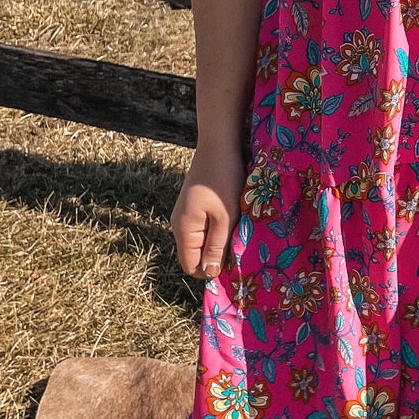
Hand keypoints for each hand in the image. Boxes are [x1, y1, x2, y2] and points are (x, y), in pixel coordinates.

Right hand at [171, 143, 244, 279]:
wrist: (218, 144)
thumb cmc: (224, 180)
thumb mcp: (225, 216)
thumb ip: (217, 246)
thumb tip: (209, 273)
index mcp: (183, 229)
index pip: (190, 266)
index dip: (210, 270)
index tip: (233, 264)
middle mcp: (179, 224)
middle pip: (195, 254)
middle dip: (216, 256)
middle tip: (239, 247)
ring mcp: (185, 213)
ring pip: (201, 240)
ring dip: (219, 241)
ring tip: (238, 230)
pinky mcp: (193, 205)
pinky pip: (203, 227)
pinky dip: (217, 228)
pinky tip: (233, 218)